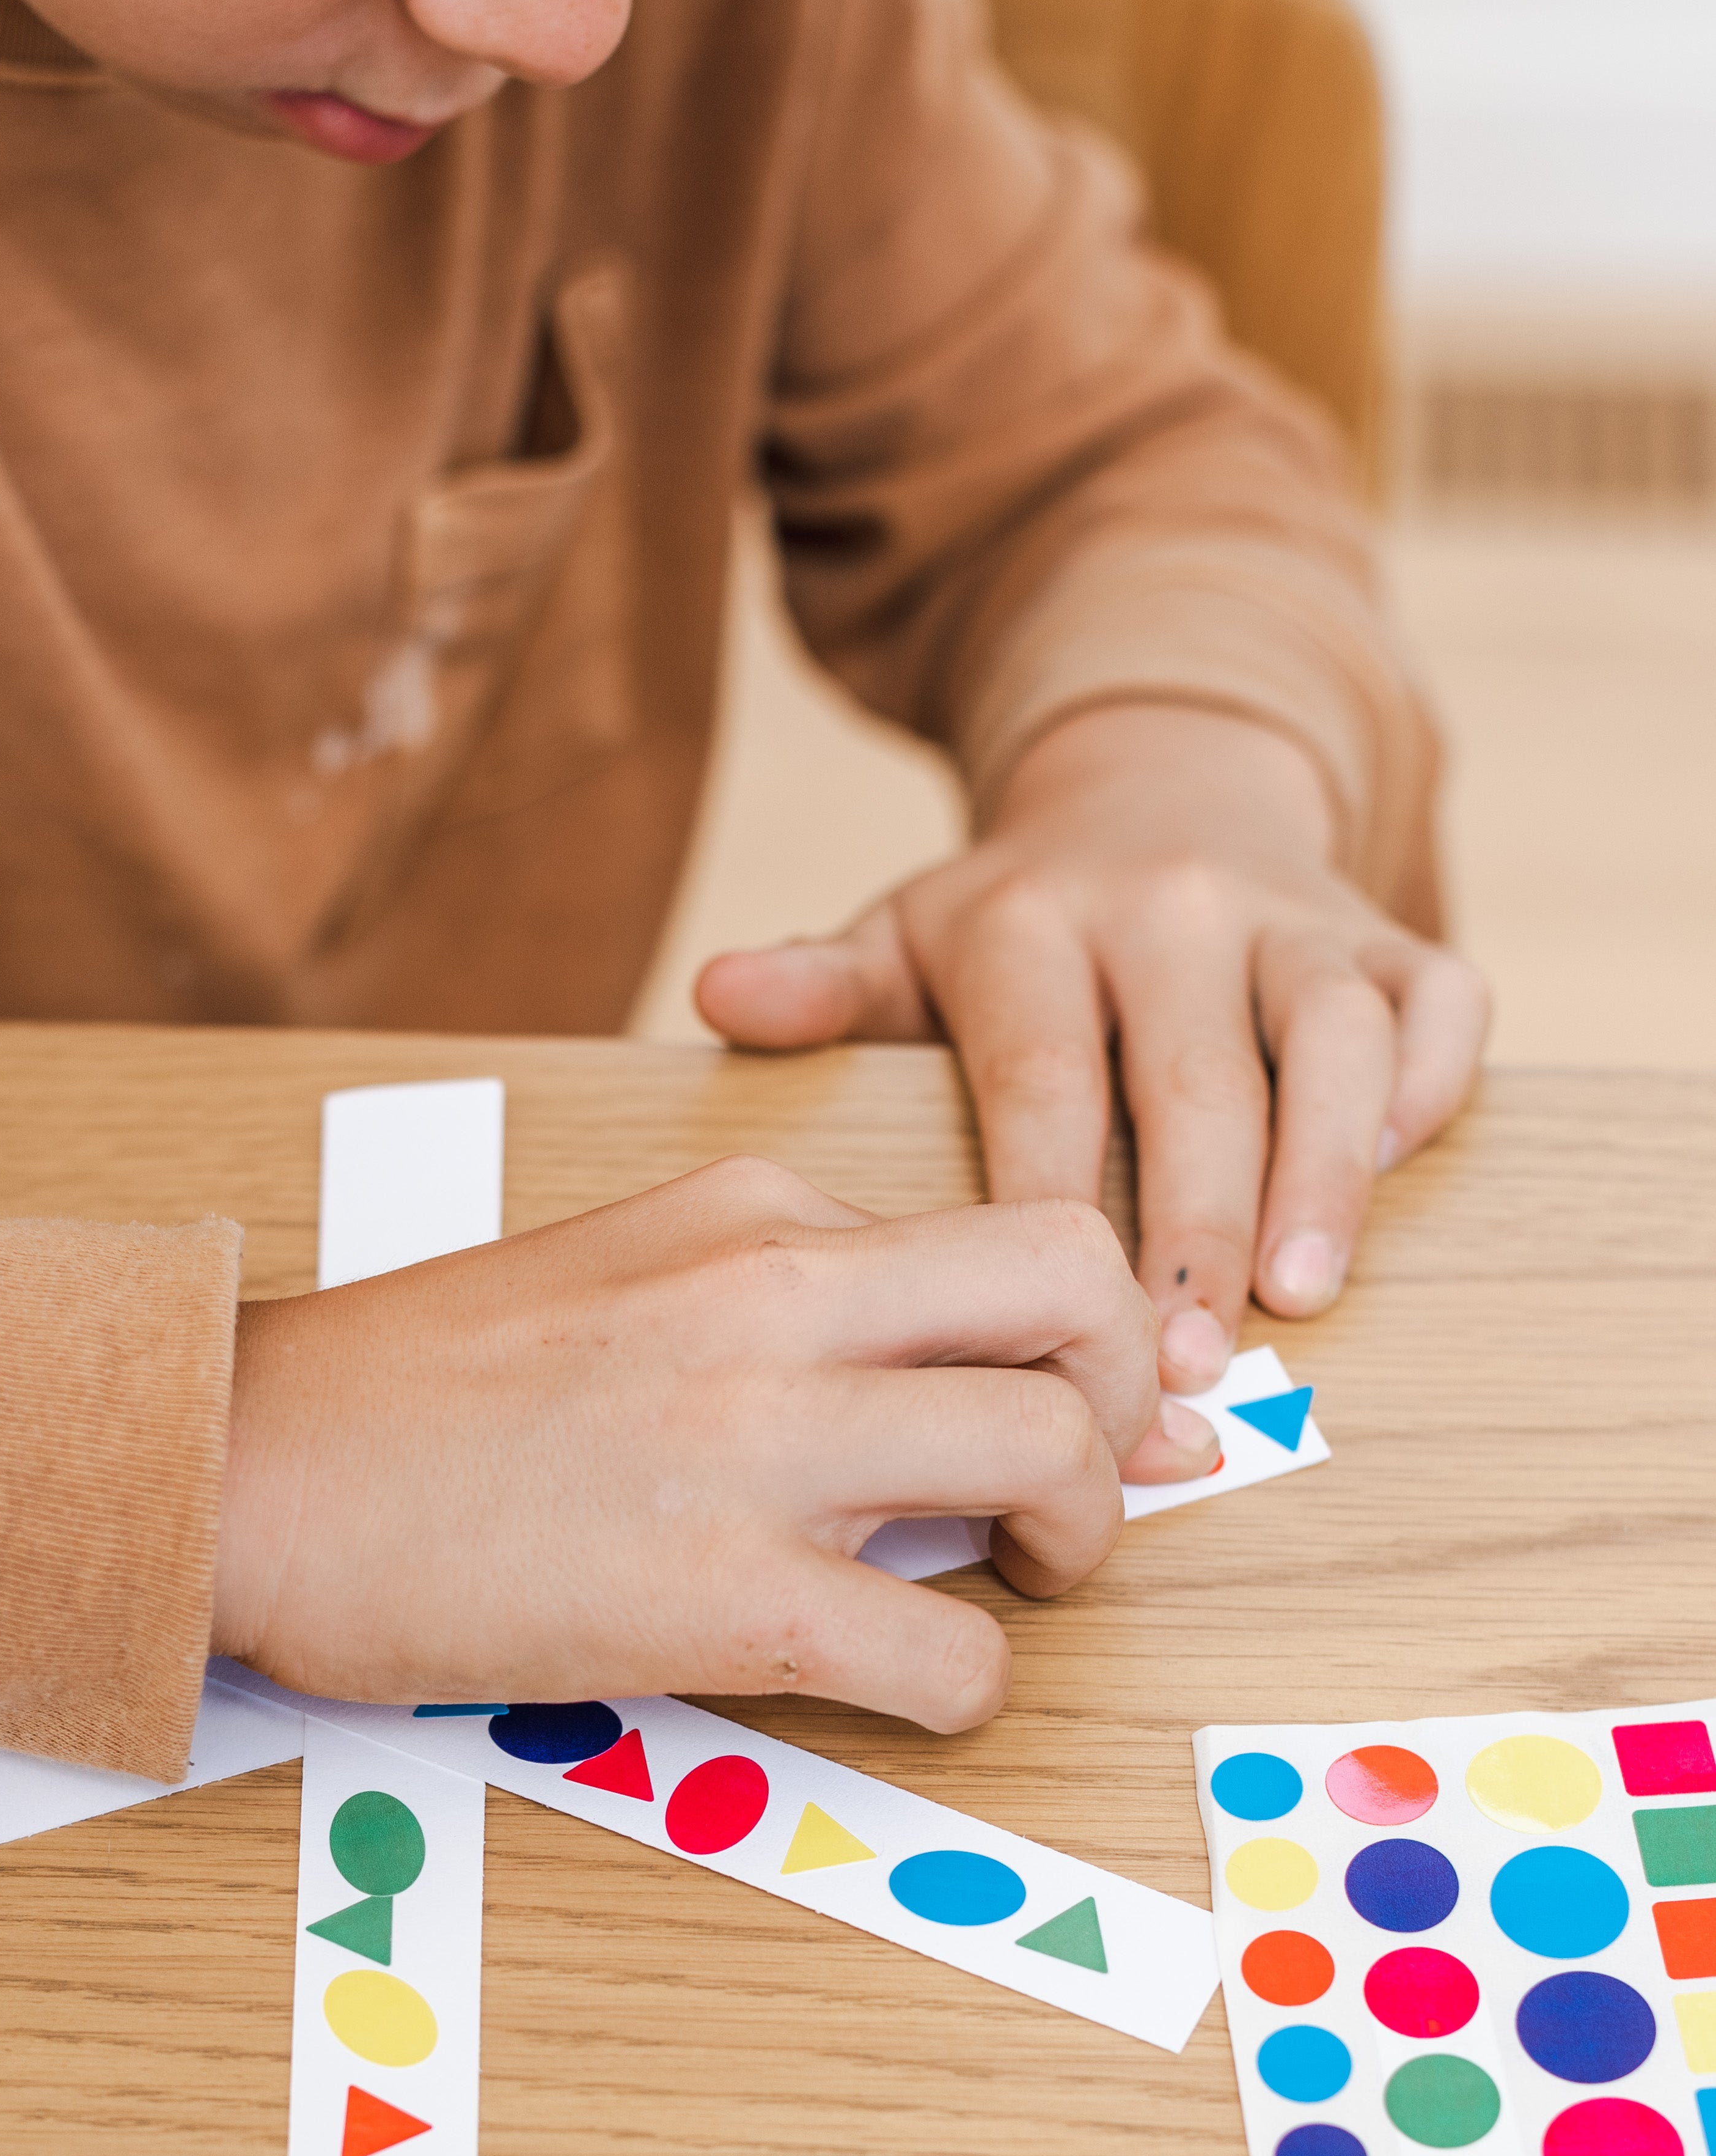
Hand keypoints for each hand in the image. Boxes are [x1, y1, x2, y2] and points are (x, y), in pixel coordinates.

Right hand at [211, 1158, 1217, 1733]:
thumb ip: (773, 1295)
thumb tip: (926, 1363)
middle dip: (1130, 1400)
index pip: (1008, 1235)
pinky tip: (913, 1684)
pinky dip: (970, 1685)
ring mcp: (753, 1443)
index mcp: (750, 1210)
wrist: (243, 1468)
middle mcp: (774, 1298)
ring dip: (1079, 1538)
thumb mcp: (614, 1271)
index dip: (1092, 1332)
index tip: (1107, 1401)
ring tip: (1018, 1584)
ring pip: (1049, 1454)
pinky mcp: (719, 1598)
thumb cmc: (413, 1391)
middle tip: (1086, 1489)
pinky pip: (948, 1649)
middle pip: (1079, 1296)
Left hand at [694, 705, 1490, 1391]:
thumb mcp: (901, 941)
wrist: (1153, 788)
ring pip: (1327, 1041)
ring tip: (1300, 1297)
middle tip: (1184, 1366)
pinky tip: (1392, 1174)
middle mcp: (1165, 906)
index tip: (1055, 1336)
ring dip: (1322, 1175)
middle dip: (1194, 1229)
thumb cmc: (1015, 925)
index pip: (1044, 1082)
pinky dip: (1427, 1085)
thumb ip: (821, 988)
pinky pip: (1435, 1002)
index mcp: (1030, 924)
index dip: (1053, 1211)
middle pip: (1191, 1082)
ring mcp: (1287, 914)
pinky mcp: (1383, 928)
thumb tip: (720, 994)